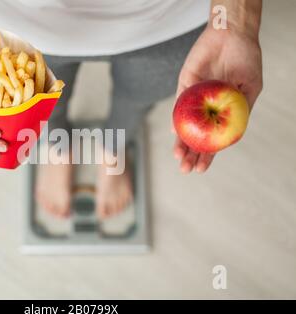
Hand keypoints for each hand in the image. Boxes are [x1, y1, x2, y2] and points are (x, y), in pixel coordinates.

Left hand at [174, 26, 261, 172]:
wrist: (233, 33)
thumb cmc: (246, 60)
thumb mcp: (250, 88)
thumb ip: (240, 110)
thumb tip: (231, 136)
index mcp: (223, 112)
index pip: (212, 139)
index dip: (207, 155)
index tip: (200, 169)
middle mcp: (207, 108)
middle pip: (195, 136)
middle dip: (189, 154)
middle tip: (185, 169)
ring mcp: (194, 97)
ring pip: (184, 124)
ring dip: (180, 141)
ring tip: (178, 157)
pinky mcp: (184, 84)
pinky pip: (178, 103)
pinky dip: (174, 116)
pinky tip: (173, 130)